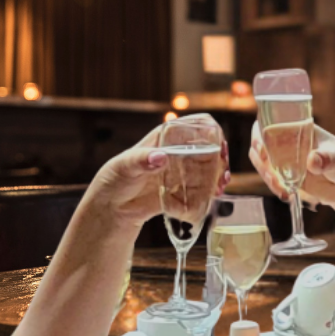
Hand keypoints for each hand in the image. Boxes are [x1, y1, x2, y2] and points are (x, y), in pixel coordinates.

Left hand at [86, 116, 229, 226]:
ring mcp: (179, 173)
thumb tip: (160, 157)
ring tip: (222, 184)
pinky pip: (198, 191)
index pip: (193, 127)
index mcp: (164, 139)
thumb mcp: (125, 166)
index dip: (211, 132)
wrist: (110, 208)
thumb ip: (141, 161)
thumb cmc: (114, 179)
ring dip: (217, 176)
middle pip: (205, 149)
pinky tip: (215, 197)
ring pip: (205, 170)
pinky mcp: (179, 193)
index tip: (219, 144)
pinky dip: (209, 193)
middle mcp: (175, 154)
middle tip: (224, 168)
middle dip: (219, 157)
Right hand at [248, 121, 334, 210]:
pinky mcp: (286, 177)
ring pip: (263, 164)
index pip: (271, 123)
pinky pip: (272, 179)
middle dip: (261, 160)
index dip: (260, 133)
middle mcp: (288, 142)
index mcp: (299, 128)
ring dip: (266, 176)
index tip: (262, 147)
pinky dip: (274, 187)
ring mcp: (285, 160)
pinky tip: (286, 194)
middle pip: (260, 144)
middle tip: (273, 175)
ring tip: (282, 188)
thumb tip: (312, 161)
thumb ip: (327, 158)